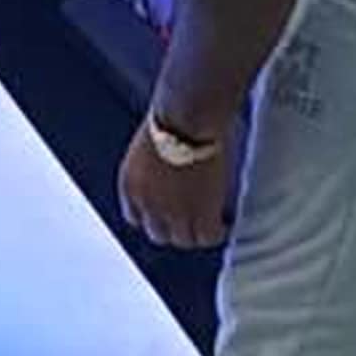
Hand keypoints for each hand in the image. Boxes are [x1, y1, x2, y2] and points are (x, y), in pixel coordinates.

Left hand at [117, 106, 227, 248]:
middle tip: (193, 221)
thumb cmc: (175, 115)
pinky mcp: (198, 215)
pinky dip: (217, 233)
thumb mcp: (153, 145)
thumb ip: (157, 166)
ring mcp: (172, 213)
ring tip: (212, 225)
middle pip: (159, 234)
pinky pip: (208, 237)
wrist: (189, 117)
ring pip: (184, 240)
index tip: (167, 214)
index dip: (154, 217)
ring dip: (197, 233)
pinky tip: (225, 224)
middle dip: (175, 229)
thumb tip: (173, 170)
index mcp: (130, 185)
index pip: (135, 217)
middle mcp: (146, 203)